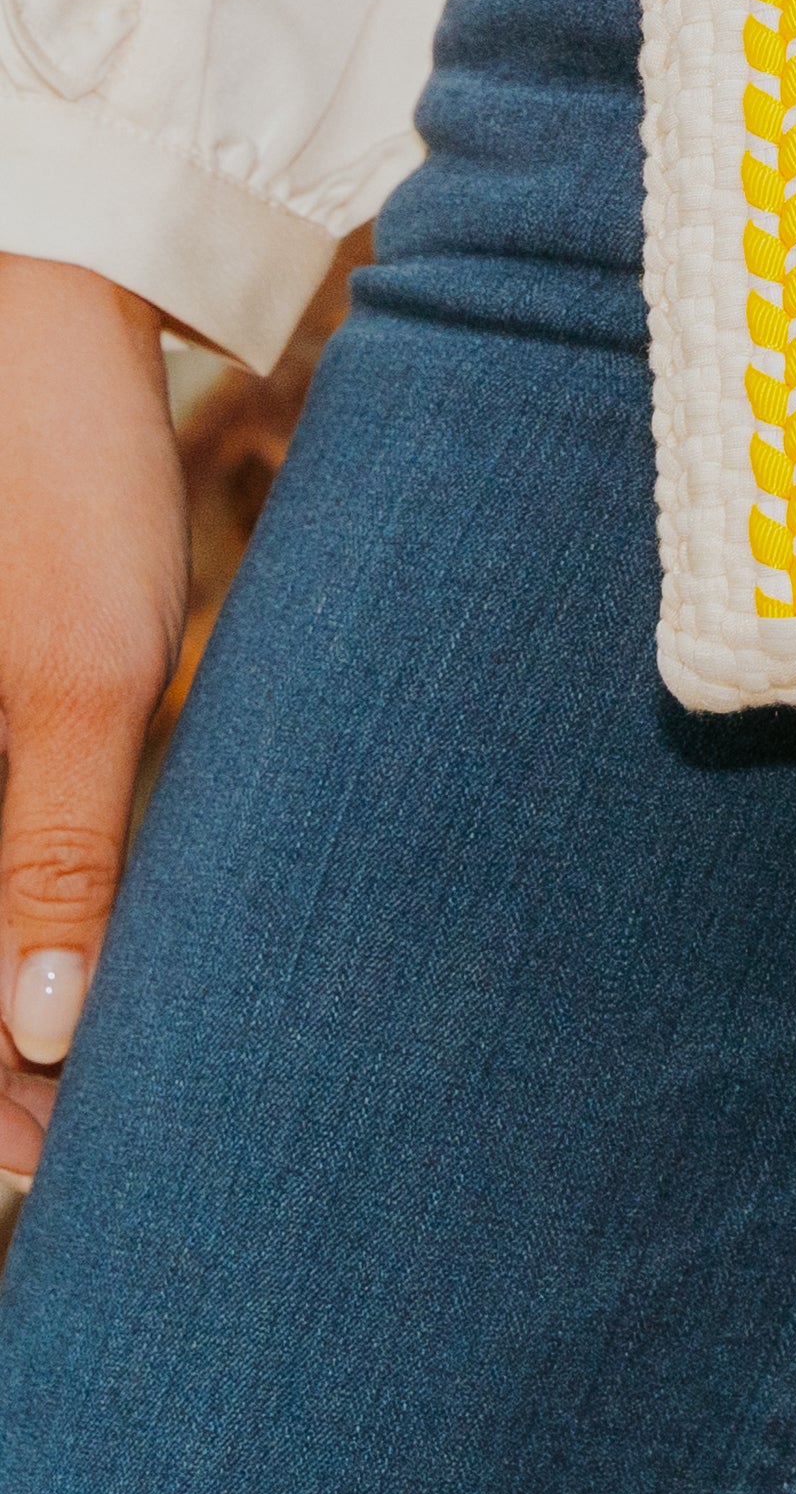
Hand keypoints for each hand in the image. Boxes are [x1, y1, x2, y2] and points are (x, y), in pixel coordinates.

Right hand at [0, 257, 188, 1185]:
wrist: (51, 327)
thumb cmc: (63, 481)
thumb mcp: (78, 675)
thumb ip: (52, 852)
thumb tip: (43, 1035)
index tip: (50, 1167)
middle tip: (81, 1148)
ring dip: (3, 1011)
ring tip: (88, 1093)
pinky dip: (17, 926)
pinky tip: (70, 985)